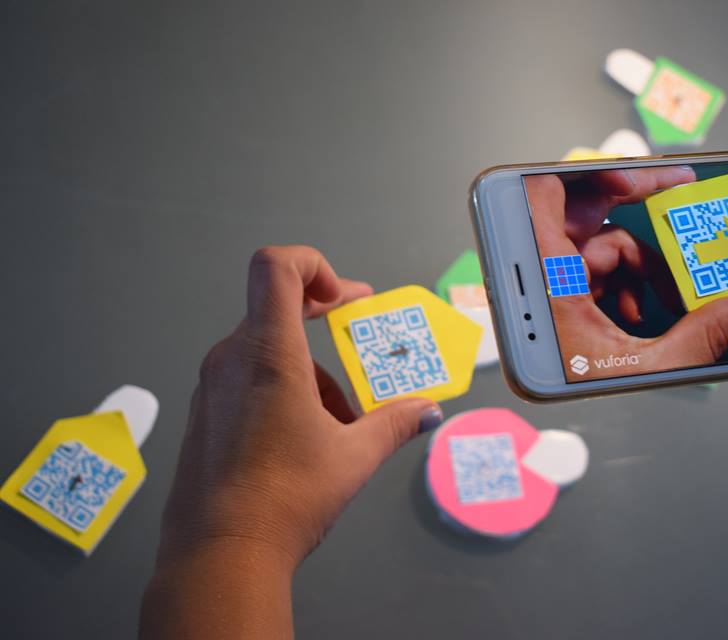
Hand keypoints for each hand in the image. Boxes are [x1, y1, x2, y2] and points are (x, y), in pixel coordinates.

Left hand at [140, 246, 442, 638]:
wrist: (218, 555)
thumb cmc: (286, 498)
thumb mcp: (354, 456)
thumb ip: (396, 423)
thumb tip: (429, 412)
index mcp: (268, 353)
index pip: (276, 266)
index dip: (314, 264)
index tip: (344, 299)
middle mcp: (232, 359)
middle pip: (278, 310)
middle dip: (326, 319)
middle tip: (362, 330)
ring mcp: (212, 387)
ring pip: (268, 352)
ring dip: (312, 371)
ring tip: (345, 422)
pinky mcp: (205, 414)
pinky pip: (249, 380)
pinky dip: (285, 391)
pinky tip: (309, 439)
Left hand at [527, 169, 727, 375]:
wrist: (544, 421)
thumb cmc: (572, 392)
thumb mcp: (640, 369)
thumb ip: (696, 339)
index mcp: (547, 278)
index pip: (546, 195)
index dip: (593, 175)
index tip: (639, 182)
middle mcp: (538, 272)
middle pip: (581, 212)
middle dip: (632, 216)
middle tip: (675, 209)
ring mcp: (544, 282)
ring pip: (592, 244)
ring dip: (632, 264)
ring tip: (657, 300)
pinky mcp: (552, 295)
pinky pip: (587, 268)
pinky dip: (616, 281)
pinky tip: (633, 313)